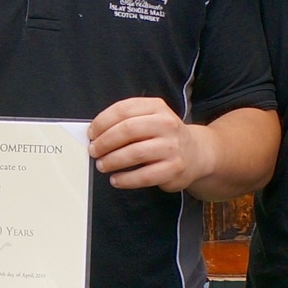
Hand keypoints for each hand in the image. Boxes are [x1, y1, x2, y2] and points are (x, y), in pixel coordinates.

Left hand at [88, 97, 215, 192]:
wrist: (197, 153)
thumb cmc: (164, 136)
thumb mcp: (150, 119)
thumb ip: (126, 121)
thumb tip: (95, 134)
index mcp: (156, 107)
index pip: (123, 110)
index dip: (102, 122)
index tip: (91, 133)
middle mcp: (166, 124)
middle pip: (127, 130)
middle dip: (104, 142)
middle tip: (93, 151)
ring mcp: (172, 147)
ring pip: (134, 153)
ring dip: (112, 161)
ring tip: (102, 165)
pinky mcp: (174, 168)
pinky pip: (144, 176)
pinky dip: (126, 179)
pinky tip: (116, 179)